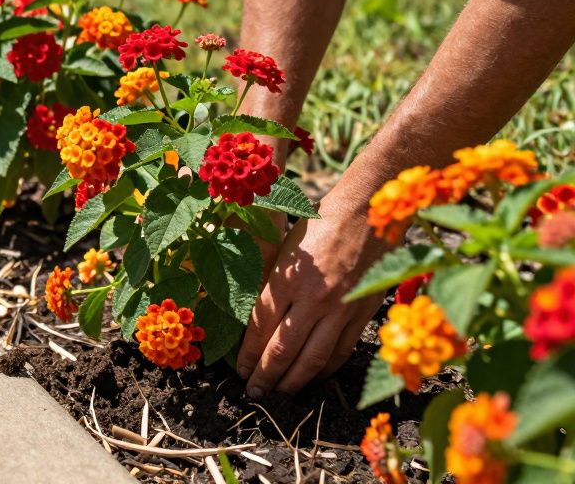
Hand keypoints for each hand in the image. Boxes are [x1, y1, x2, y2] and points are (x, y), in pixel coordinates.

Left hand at [235, 194, 387, 396]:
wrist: (366, 211)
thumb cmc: (318, 223)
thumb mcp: (284, 249)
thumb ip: (270, 283)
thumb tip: (252, 320)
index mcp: (286, 279)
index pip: (259, 328)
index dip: (247, 355)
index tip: (239, 371)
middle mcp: (311, 299)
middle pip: (282, 350)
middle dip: (264, 377)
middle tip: (253, 393)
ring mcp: (339, 309)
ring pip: (312, 359)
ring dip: (293, 381)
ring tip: (279, 394)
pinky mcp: (362, 313)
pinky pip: (340, 351)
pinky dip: (325, 370)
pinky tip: (313, 378)